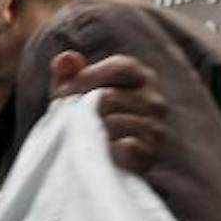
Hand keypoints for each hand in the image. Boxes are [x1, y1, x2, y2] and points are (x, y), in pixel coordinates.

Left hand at [50, 50, 164, 173]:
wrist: (93, 162)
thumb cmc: (83, 118)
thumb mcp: (70, 93)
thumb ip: (66, 73)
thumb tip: (66, 58)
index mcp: (140, 77)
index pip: (121, 67)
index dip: (89, 77)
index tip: (65, 91)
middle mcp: (155, 101)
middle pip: (112, 96)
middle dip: (84, 107)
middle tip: (69, 119)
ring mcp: (155, 128)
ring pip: (115, 122)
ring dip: (92, 129)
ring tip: (85, 135)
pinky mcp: (150, 153)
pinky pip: (129, 145)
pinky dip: (110, 147)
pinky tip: (103, 149)